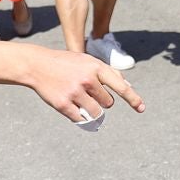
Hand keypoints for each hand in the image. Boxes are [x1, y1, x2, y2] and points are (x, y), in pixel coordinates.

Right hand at [20, 46, 144, 120]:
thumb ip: (108, 72)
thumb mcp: (88, 60)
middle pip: (108, 102)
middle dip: (102, 100)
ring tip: (81, 99)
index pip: (120, 86)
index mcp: (96, 67)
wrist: (38, 65)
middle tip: (88, 92)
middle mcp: (87, 79)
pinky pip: (81, 119)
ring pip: (96, 113)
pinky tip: (72, 107)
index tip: (141, 108)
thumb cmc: (67, 63)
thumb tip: (127, 85)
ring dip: (93, 111)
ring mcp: (75, 92)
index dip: (133, 98)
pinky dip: (80, 117)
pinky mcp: (63, 105)